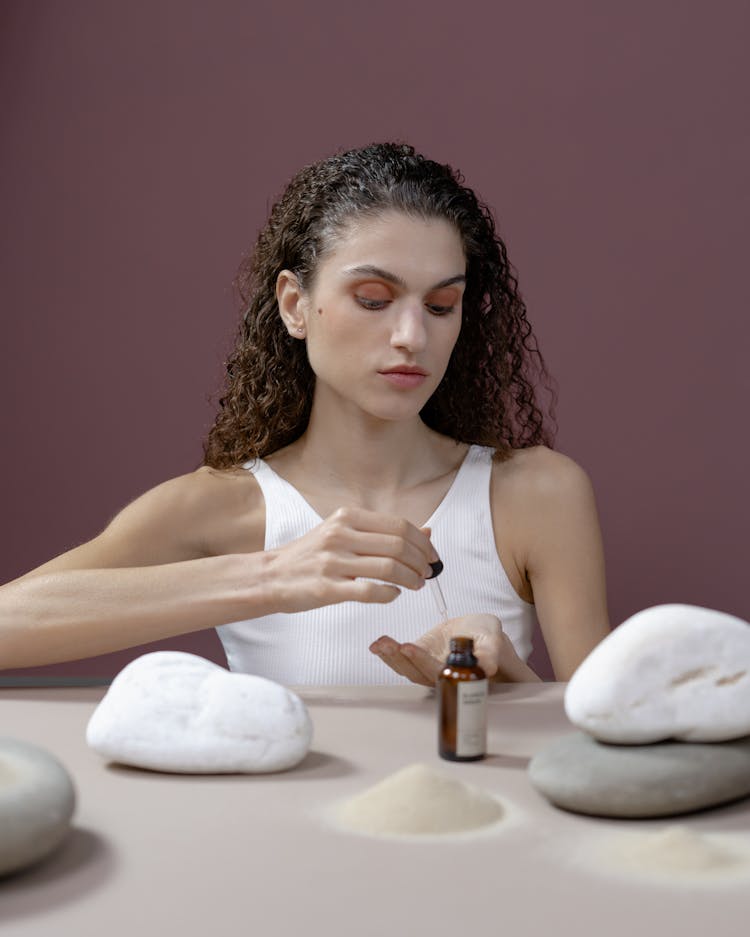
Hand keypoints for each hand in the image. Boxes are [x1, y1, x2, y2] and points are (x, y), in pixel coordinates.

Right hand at [264, 507, 437, 612]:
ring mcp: (332, 561)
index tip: (432, 556)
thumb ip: (383, 532)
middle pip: (398, 545)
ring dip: (411, 579)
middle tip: (427, 573)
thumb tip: (427, 532)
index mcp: (347, 517)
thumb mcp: (344, 533)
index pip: (399, 525)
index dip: (423, 542)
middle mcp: (340, 535)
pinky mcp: (326, 588)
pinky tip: (393, 595)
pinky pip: (369, 591)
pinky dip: (389, 594)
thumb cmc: (310, 555)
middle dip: (421, 561)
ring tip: (416, 585)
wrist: (271, 576)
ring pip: (388, 568)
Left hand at [370, 614, 539, 685]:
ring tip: (380, 644)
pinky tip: (377, 644)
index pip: (439, 672)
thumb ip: (489, 651)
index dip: (423, 662)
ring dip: (392, 657)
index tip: (410, 648)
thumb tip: (487, 666)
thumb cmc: (487, 637)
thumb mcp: (492, 639)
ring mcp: (427, 667)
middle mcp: (440, 676)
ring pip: (407, 669)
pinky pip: (401, 659)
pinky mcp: (418, 656)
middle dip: (402, 659)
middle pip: (418, 673)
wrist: (476, 631)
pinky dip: (388, 652)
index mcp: (458, 676)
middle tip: (391, 644)